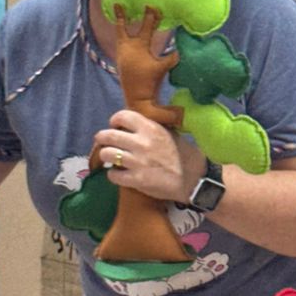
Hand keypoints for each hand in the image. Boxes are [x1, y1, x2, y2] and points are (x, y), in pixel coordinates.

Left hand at [92, 110, 206, 203]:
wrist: (194, 179)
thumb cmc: (182, 154)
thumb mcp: (169, 132)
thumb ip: (150, 127)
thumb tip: (131, 123)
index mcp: (150, 128)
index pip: (122, 116)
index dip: (115, 120)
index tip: (115, 126)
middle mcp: (141, 143)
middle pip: (108, 135)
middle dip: (102, 139)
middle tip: (104, 143)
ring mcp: (138, 162)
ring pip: (107, 154)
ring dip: (106, 156)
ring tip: (112, 159)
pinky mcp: (137, 180)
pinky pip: (112, 175)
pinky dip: (113, 175)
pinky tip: (119, 174)